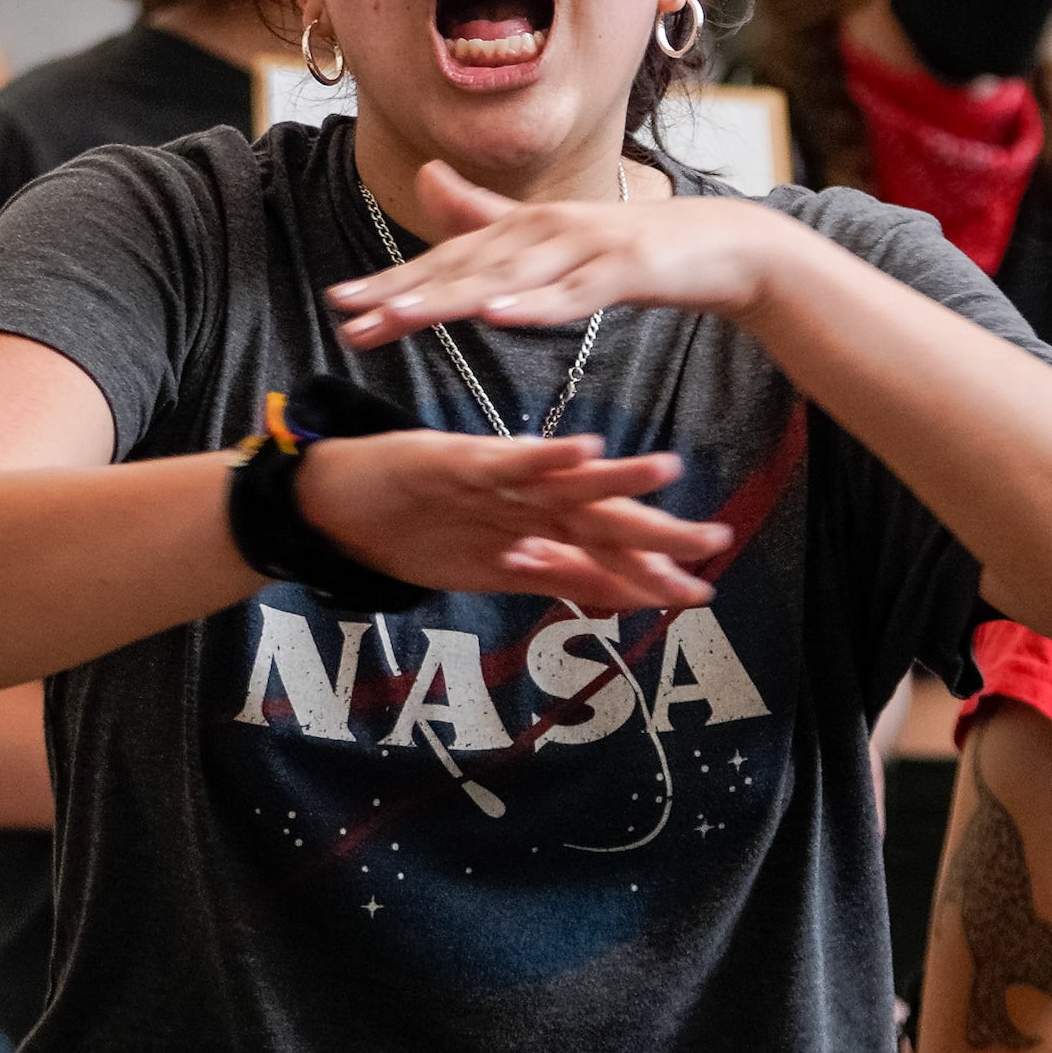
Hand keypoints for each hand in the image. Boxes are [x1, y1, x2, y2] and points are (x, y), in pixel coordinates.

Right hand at [294, 426, 731, 609]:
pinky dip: (542, 457)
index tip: (702, 592)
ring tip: (665, 470)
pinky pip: (505, 463)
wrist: (337, 502)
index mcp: (538, 523)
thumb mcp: (496, 566)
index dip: (653, 570)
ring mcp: (493, 479)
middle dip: (656, 533)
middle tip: (714, 543)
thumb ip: (558, 577)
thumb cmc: (417, 526)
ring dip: (614, 479)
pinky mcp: (454, 461)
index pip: (607, 549)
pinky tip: (580, 450)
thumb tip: (623, 602)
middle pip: (600, 517)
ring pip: (563, 483)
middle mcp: (527, 498)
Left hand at [324, 159, 797, 344]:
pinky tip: (499, 316)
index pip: (446, 261)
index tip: (339, 305)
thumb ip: (489, 214)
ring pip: (508, 277)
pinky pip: (574, 293)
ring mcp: (584, 246)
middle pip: (464, 267)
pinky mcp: (625, 268)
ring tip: (401, 317)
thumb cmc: (630, 247)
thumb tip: (426, 175)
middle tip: (347, 316)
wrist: (722, 246)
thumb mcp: (552, 236)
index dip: (391, 283)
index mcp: (522, 230)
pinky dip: (536, 305)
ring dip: (452, 297)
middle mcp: (543, 230)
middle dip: (402, 294)